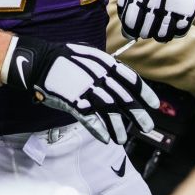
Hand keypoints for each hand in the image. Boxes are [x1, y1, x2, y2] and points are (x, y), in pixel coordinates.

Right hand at [6, 35, 159, 143]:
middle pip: (123, 98)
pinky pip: (90, 119)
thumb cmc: (65, 59)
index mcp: (104, 63)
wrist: (40, 61)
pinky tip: (105, 138)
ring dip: (118, 127)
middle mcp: (98, 76)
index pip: (131, 79)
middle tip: (147, 127)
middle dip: (137, 114)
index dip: (144, 92)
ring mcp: (86, 89)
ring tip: (122, 138)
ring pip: (109, 111)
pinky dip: (99, 130)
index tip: (154, 104)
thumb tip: (121, 79)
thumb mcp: (89, 57)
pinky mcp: (73, 101)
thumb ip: (106, 68)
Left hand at [116, 0, 194, 41]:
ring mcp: (174, 9)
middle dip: (143, 31)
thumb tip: (126, 33)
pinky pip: (178, 33)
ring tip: (159, 23)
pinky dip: (174, 30)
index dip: (130, 30)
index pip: (131, 25)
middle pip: (145, 33)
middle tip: (146, 24)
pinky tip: (171, 21)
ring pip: (162, 37)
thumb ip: (125, 6)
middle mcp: (157, 4)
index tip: (132, 29)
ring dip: (158, 33)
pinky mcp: (189, 13)